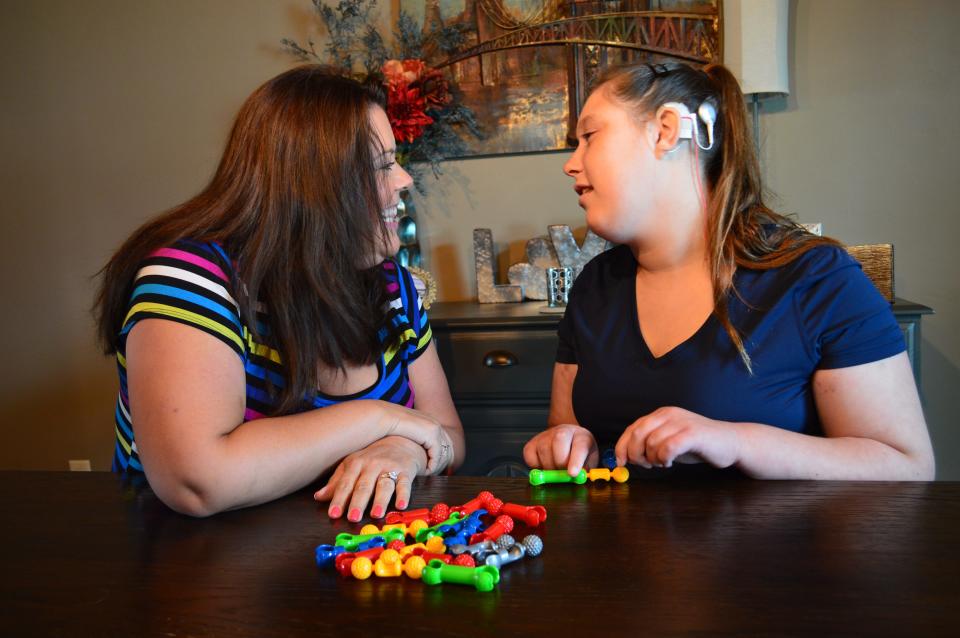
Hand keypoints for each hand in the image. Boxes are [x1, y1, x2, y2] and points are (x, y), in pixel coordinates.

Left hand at [314, 436, 426, 521]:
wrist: (400, 440)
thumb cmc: (372, 458)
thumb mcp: (352, 465)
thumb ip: (336, 482)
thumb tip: (318, 497)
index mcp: (355, 463)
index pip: (345, 484)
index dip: (339, 499)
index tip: (333, 514)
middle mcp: (372, 465)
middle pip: (363, 486)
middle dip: (358, 502)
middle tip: (353, 517)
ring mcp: (389, 467)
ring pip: (384, 485)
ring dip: (380, 500)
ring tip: (375, 514)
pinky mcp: (405, 472)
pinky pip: (404, 484)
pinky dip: (404, 495)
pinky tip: (401, 505)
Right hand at [379, 402, 453, 474]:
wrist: (383, 417)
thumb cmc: (388, 426)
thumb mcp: (406, 433)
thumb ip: (413, 439)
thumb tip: (414, 451)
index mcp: (429, 421)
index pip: (443, 441)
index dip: (439, 456)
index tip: (432, 467)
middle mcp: (434, 423)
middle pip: (447, 447)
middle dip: (442, 462)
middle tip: (433, 473)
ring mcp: (435, 428)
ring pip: (443, 453)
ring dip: (436, 465)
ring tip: (428, 474)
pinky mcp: (432, 435)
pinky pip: (436, 456)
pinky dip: (432, 466)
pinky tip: (425, 472)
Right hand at [523, 424, 598, 475]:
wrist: (568, 441)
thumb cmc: (579, 454)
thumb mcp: (588, 462)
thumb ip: (584, 471)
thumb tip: (577, 479)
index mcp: (581, 436)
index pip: (580, 446)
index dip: (576, 461)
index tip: (572, 474)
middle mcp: (564, 432)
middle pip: (558, 442)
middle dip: (560, 463)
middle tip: (563, 474)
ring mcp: (546, 435)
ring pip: (543, 450)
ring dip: (549, 467)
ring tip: (555, 470)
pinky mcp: (533, 442)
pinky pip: (530, 457)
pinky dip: (535, 466)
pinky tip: (544, 466)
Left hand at [615, 407, 740, 468]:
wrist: (731, 442)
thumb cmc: (699, 444)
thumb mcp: (669, 441)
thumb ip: (650, 445)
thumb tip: (628, 456)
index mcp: (661, 415)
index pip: (633, 428)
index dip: (622, 446)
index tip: (620, 463)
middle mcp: (668, 414)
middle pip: (638, 434)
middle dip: (635, 454)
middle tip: (645, 465)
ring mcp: (681, 422)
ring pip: (652, 442)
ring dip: (653, 458)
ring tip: (663, 462)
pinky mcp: (692, 434)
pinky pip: (668, 447)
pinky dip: (664, 458)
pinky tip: (670, 462)